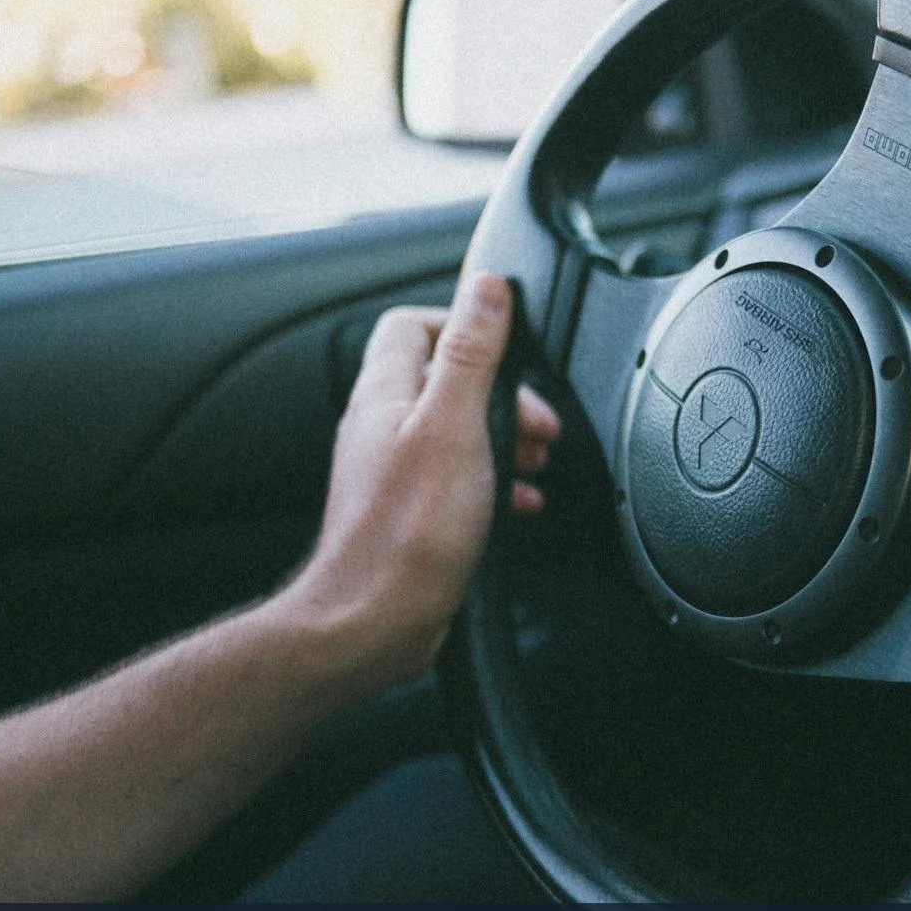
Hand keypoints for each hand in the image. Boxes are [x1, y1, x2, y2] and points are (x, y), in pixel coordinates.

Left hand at [277, 272, 559, 691]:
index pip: (413, 325)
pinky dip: (493, 481)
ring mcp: (393, 472)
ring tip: (534, 457)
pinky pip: (457, 478)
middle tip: (536, 419)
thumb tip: (485, 287)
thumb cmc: (408, 535)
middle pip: (444, 378)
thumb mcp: (455, 426)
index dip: (464, 323)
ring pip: (455, 431)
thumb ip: (471, 353)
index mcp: (385, 396)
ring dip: (502, 437)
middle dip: (499, 391)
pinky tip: (517, 502)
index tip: (511, 347)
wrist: (373, 624)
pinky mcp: (409, 515)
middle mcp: (382, 429)